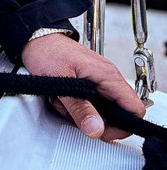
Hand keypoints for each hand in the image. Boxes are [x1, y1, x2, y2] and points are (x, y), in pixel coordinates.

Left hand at [20, 32, 145, 140]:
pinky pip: (92, 102)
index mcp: (107, 75)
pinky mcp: (89, 81)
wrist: (35, 38)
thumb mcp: (61, 84)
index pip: (135, 108)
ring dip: (85, 114)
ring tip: (66, 104)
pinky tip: (65, 100)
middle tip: (78, 118)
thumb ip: (80, 109)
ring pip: (103, 110)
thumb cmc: (47, 52)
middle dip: (98, 121)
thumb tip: (96, 129)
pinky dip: (79, 106)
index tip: (103, 131)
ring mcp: (99, 79)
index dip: (123, 126)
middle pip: (119, 113)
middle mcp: (107, 77)